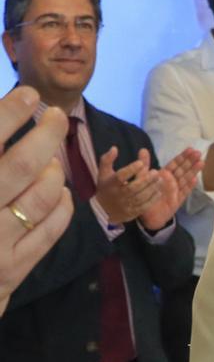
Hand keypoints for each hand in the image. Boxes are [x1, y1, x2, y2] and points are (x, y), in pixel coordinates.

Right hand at [0, 87, 73, 313]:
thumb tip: (5, 121)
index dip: (7, 114)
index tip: (28, 94)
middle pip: (20, 166)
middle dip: (45, 135)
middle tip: (55, 115)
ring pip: (41, 196)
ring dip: (53, 171)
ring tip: (51, 160)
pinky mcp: (14, 267)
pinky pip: (51, 228)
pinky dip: (61, 204)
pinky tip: (58, 191)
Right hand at [95, 147, 161, 223]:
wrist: (103, 210)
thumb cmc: (106, 187)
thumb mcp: (103, 173)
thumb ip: (107, 159)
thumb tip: (115, 148)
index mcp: (111, 183)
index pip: (120, 176)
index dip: (131, 169)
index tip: (141, 163)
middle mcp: (118, 194)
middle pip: (132, 188)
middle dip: (145, 179)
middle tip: (156, 171)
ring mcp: (125, 205)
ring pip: (140, 197)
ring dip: (151, 188)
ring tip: (160, 179)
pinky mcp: (132, 212)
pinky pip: (143, 206)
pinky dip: (152, 199)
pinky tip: (159, 191)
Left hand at [140, 148, 202, 230]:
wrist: (146, 215)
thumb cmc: (144, 195)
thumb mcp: (141, 178)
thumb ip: (144, 165)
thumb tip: (143, 149)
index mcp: (164, 175)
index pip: (175, 164)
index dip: (182, 156)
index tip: (190, 149)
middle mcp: (172, 181)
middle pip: (183, 169)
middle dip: (190, 161)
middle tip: (198, 153)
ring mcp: (176, 191)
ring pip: (186, 179)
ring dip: (193, 171)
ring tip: (201, 163)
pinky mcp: (177, 200)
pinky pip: (184, 192)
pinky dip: (189, 186)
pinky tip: (195, 179)